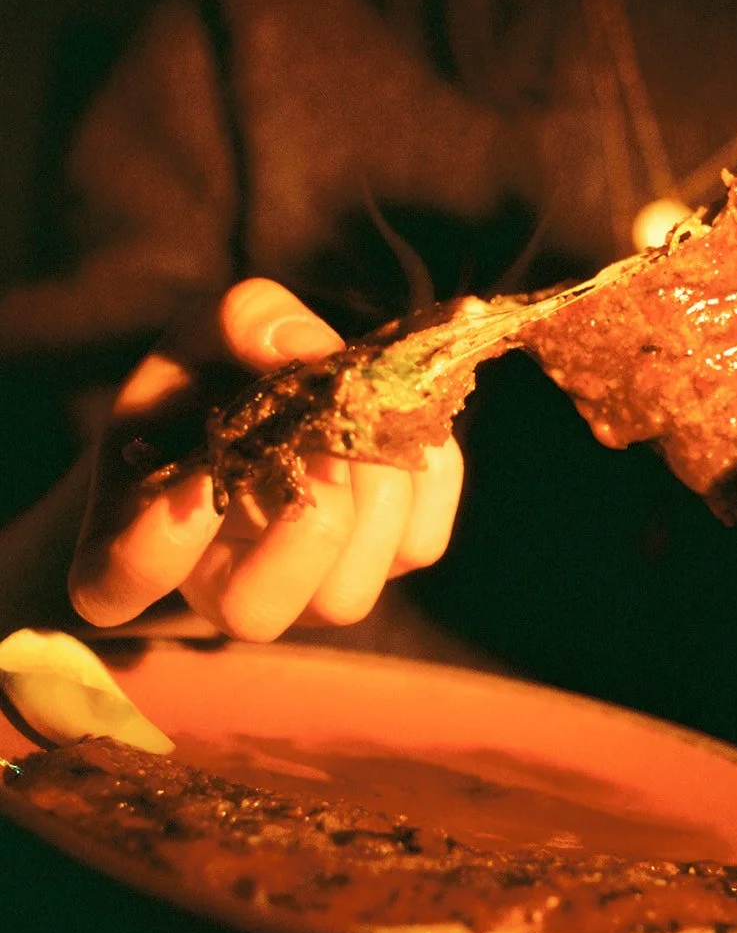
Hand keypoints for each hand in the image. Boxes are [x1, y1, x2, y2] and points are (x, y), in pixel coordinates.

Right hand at [68, 279, 463, 640]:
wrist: (278, 393)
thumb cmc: (217, 374)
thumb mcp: (208, 331)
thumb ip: (241, 320)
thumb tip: (307, 349)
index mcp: (140, 530)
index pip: (116, 587)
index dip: (149, 553)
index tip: (192, 482)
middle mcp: (222, 584)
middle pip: (253, 612)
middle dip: (298, 527)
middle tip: (318, 444)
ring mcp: (308, 590)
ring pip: (345, 597)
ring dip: (368, 498)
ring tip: (362, 423)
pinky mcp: (386, 564)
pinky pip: (420, 543)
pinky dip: (425, 478)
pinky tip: (398, 427)